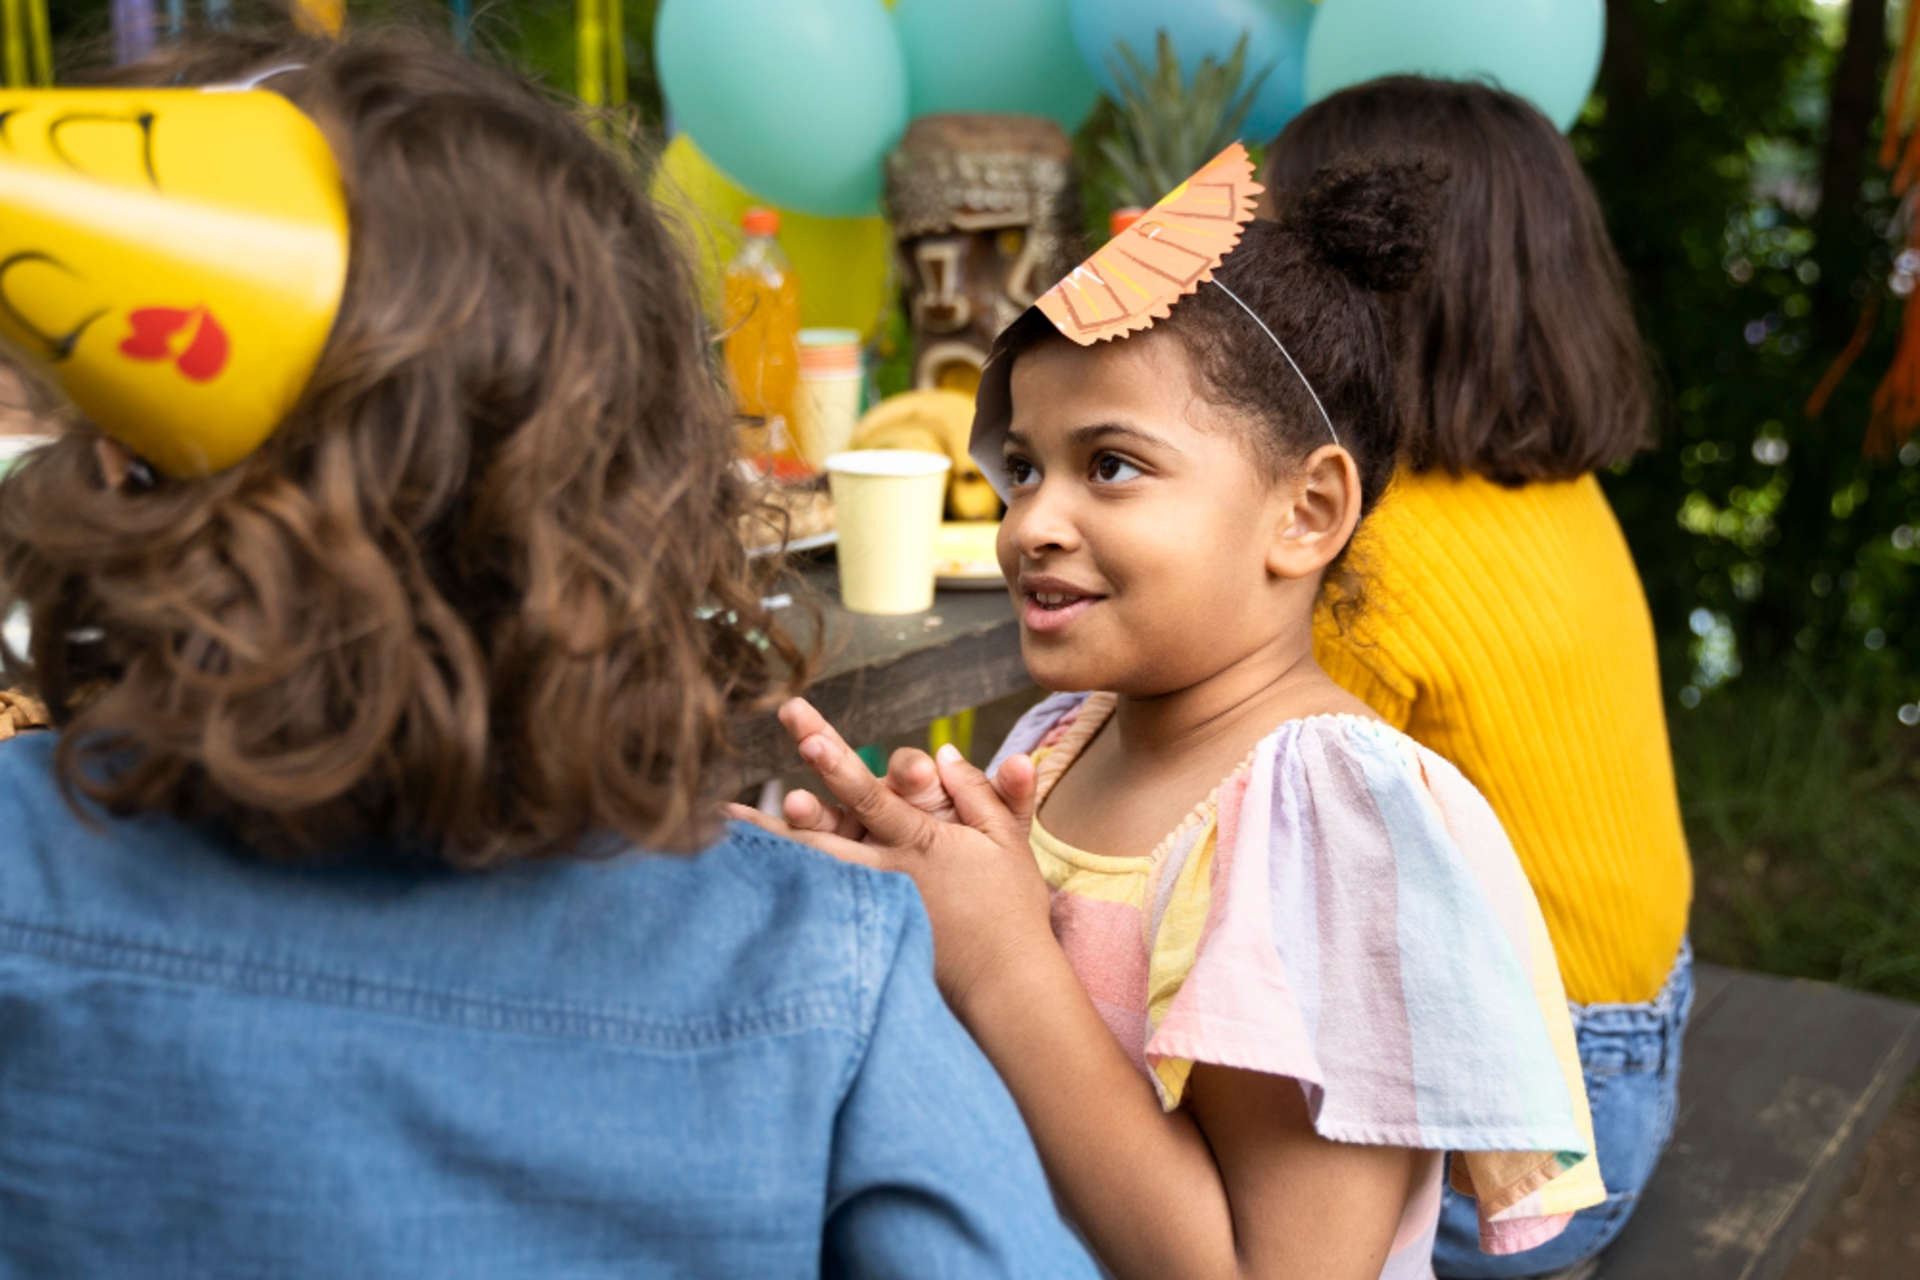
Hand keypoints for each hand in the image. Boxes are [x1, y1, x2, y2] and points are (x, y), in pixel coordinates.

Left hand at [728, 699, 1053, 1019]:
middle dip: (790, 796)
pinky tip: (744, 863)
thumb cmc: (1008, 908)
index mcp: (922, 842)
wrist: (1004, 984)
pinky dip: (782, 880)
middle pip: (828, 830)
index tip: (808, 738)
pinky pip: (816, 900)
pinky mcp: (863, 930)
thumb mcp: (1008, 843)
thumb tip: (949, 753)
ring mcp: (871, 902)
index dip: (838, 768)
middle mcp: (887, 870)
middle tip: (747, 780)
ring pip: (812, 867)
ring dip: (770, 839)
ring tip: (725, 815)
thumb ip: (986, 794)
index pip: (872, 798)